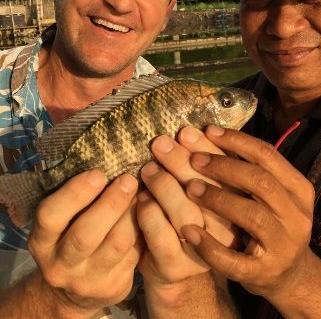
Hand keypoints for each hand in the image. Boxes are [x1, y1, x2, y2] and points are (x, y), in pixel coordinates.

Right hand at [28, 170, 141, 312]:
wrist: (76, 290)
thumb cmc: (72, 237)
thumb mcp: (63, 222)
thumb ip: (77, 199)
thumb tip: (108, 159)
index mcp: (42, 241)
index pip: (50, 215)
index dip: (75, 192)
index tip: (98, 172)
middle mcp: (59, 265)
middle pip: (85, 234)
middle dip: (111, 203)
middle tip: (128, 180)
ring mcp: (86, 281)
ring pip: (116, 244)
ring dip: (133, 214)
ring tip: (142, 192)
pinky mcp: (113, 288)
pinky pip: (134, 255)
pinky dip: (144, 230)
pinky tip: (150, 212)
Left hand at [137, 126, 236, 286]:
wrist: (173, 267)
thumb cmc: (187, 213)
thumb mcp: (202, 187)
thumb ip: (202, 164)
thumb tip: (186, 131)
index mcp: (241, 203)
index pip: (232, 171)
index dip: (209, 148)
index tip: (185, 131)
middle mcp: (229, 229)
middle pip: (208, 190)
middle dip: (181, 161)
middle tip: (160, 143)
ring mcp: (204, 251)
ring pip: (185, 212)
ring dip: (164, 186)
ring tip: (147, 169)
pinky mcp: (178, 266)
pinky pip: (162, 237)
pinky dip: (150, 214)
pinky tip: (142, 199)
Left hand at [181, 126, 314, 301]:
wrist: (291, 276)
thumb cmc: (272, 224)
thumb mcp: (271, 196)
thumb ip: (247, 169)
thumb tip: (207, 134)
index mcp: (298, 190)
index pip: (268, 155)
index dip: (236, 140)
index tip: (208, 131)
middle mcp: (296, 216)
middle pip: (260, 182)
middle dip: (224, 166)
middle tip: (193, 159)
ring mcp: (283, 246)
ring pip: (252, 216)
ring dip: (217, 198)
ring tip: (189, 188)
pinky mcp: (265, 273)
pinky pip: (235, 261)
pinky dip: (210, 246)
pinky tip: (188, 232)